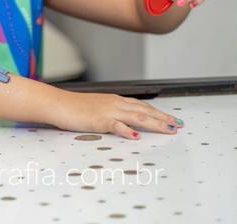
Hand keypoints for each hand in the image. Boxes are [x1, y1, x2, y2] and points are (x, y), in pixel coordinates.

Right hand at [51, 91, 183, 138]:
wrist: (58, 104)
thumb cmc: (74, 108)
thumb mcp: (96, 108)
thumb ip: (111, 114)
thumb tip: (123, 123)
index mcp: (115, 100)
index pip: (142, 106)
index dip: (158, 112)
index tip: (170, 119)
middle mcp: (115, 103)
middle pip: (145, 110)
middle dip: (163, 118)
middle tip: (177, 125)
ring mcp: (108, 111)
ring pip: (137, 117)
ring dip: (155, 123)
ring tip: (168, 129)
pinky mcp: (100, 120)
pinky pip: (117, 126)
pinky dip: (128, 131)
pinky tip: (137, 136)